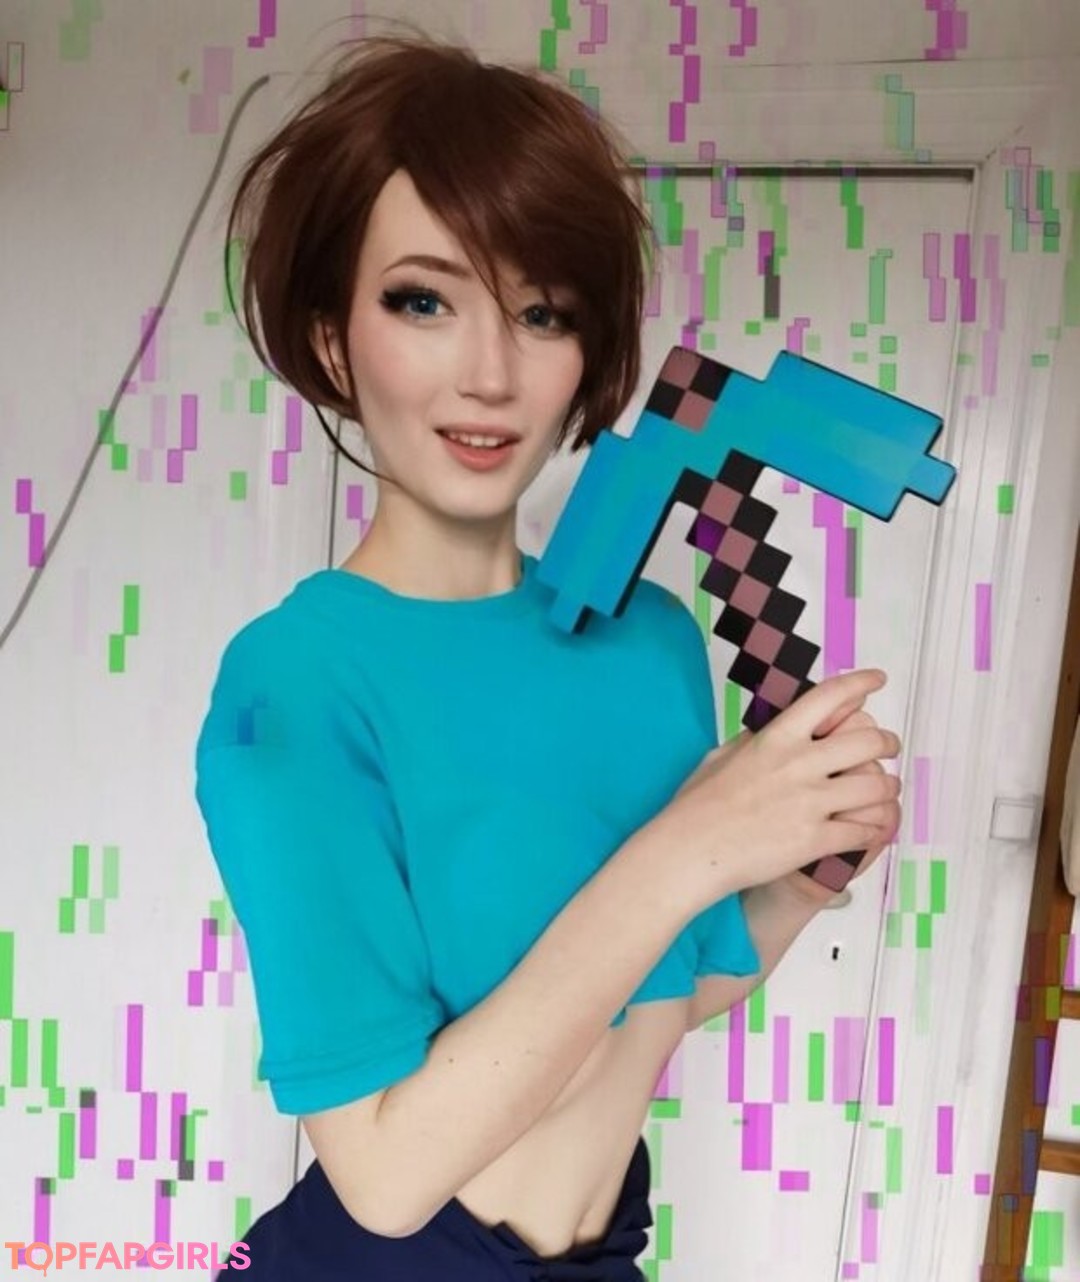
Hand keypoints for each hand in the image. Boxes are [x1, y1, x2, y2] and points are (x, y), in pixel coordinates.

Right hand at [659, 669, 901, 909]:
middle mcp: (799, 764)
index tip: (877, 680)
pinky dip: (874, 828)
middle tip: (889, 746)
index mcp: (777, 737)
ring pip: (876, 786)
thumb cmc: (698, 806)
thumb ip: (755, 740)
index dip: (860, 683)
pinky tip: (871, 827)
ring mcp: (810, 802)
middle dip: (887, 742)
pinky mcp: (816, 839)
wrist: (691, 850)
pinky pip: (864, 829)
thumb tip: (772, 729)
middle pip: (867, 740)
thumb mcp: (723, 755)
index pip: (829, 697)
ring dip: (888, 787)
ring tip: (886, 789)